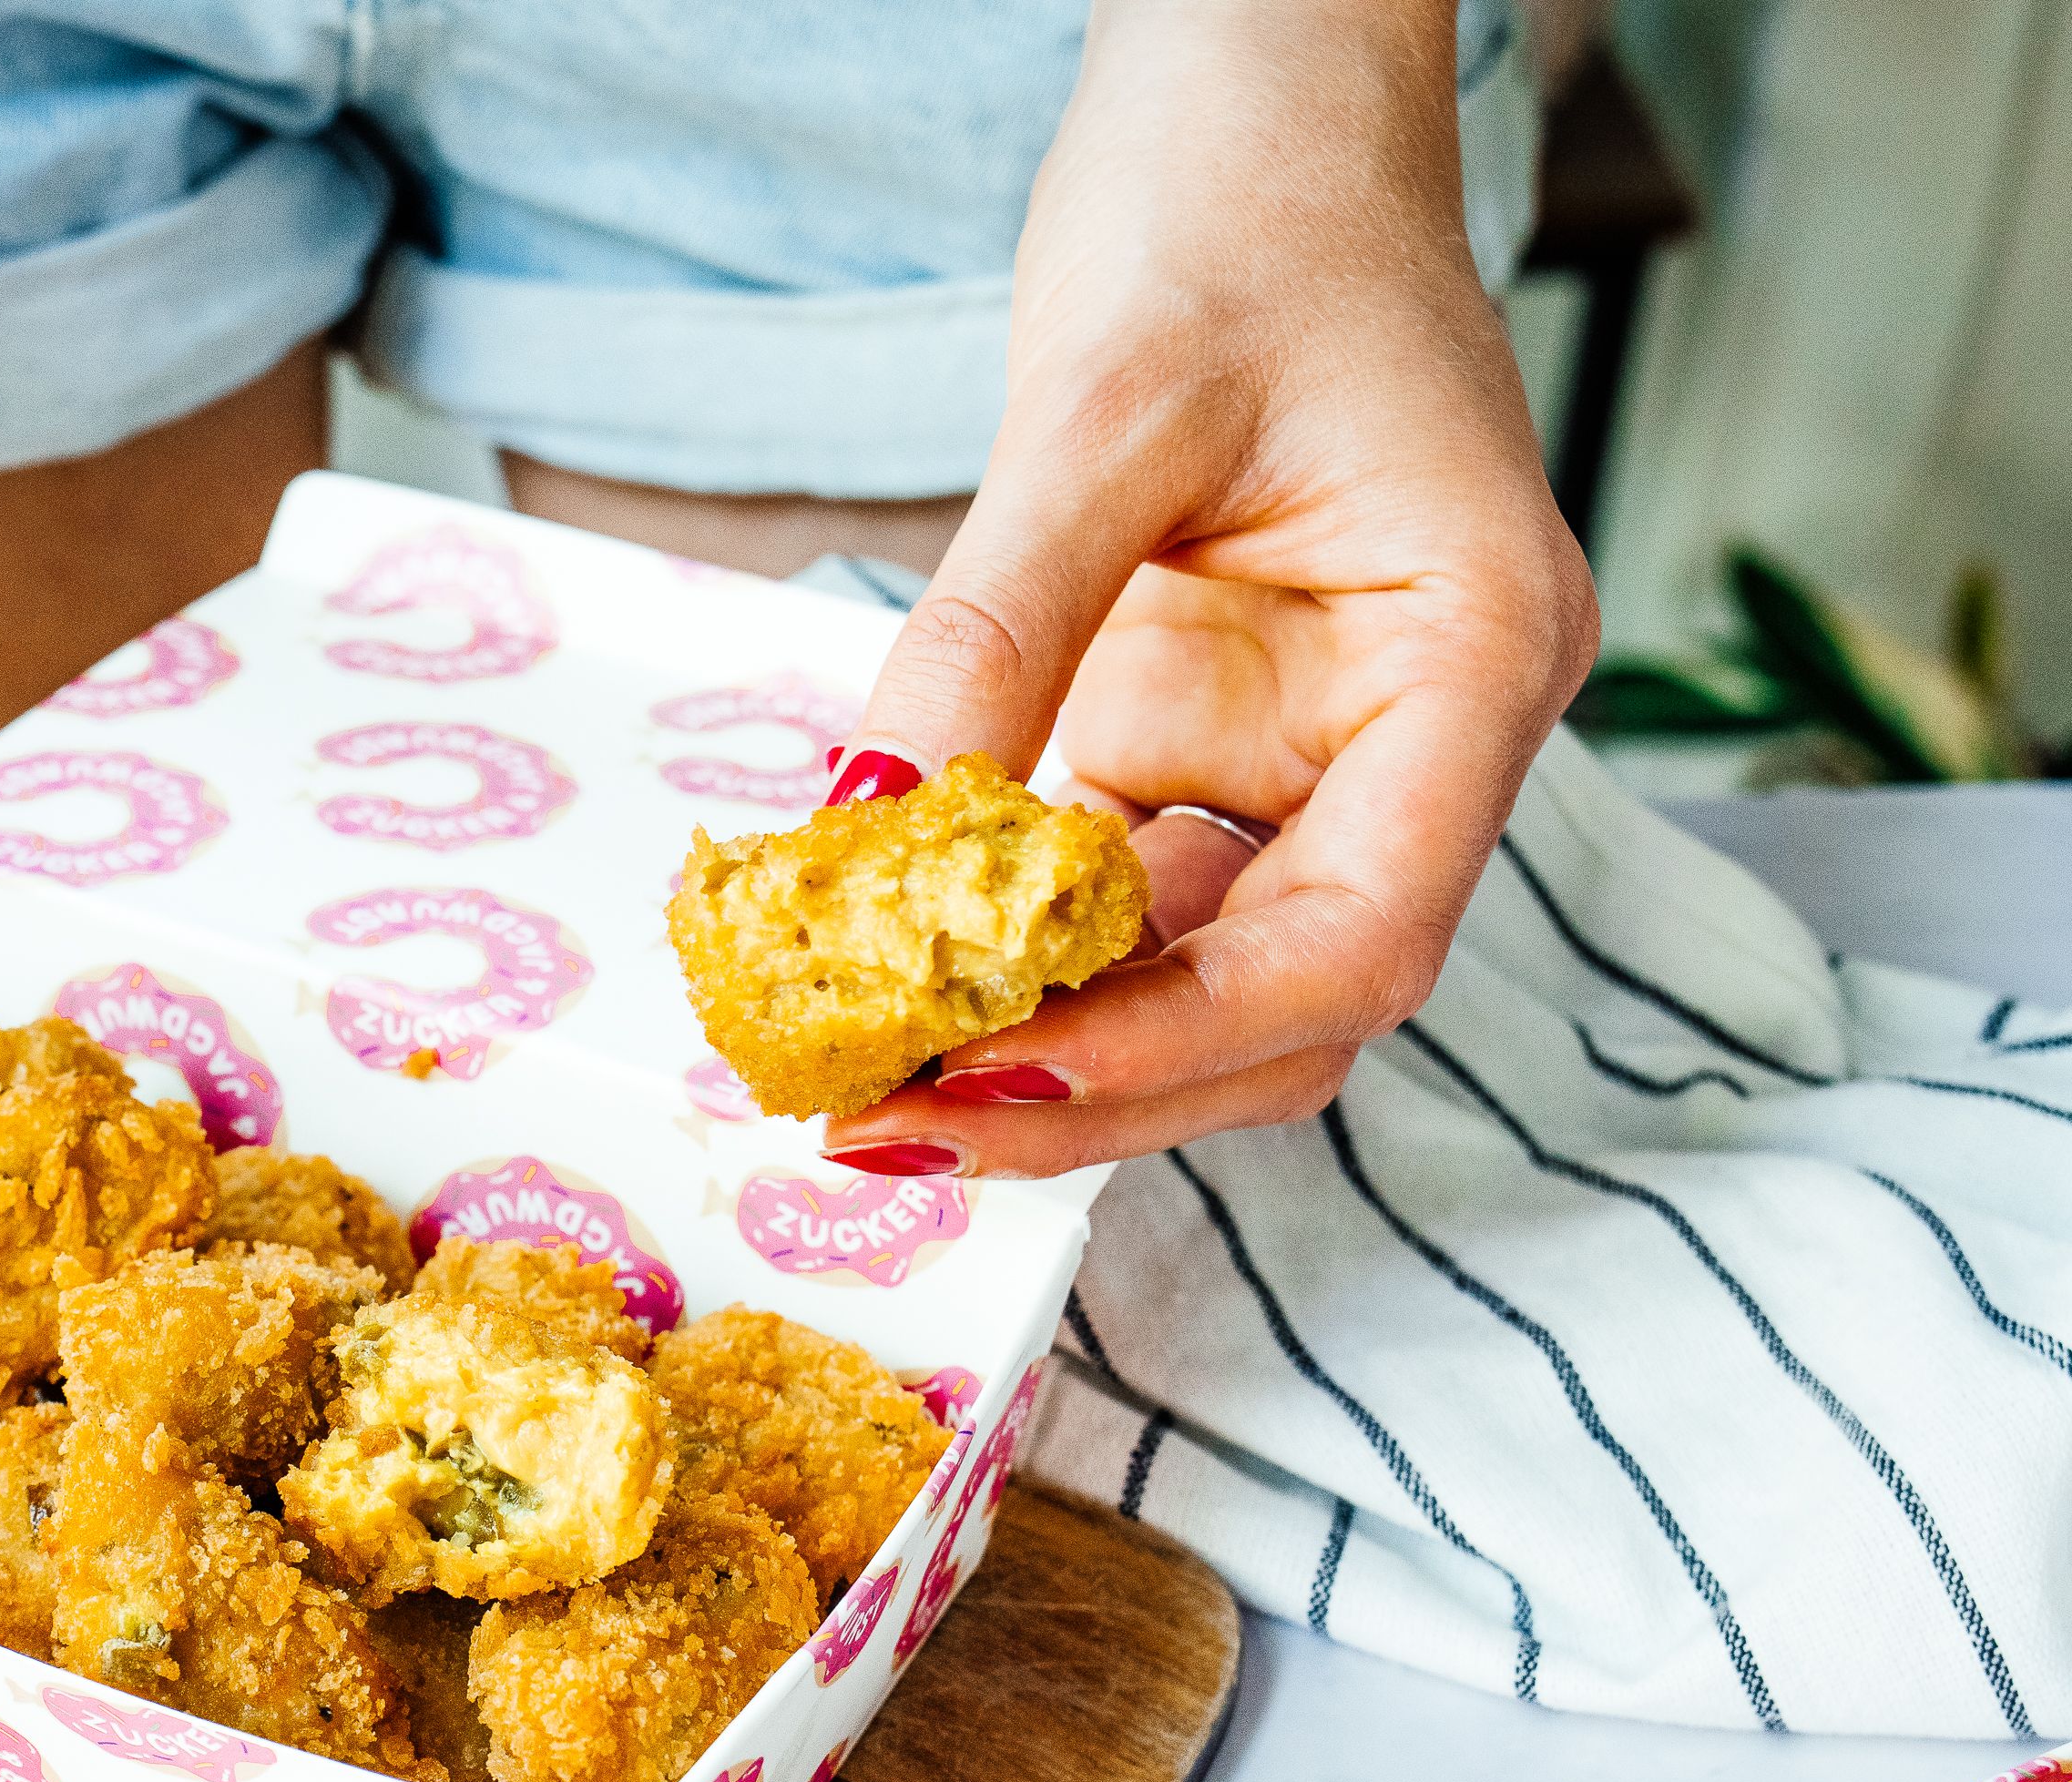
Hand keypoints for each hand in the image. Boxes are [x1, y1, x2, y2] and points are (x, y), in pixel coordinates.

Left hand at [821, 0, 1596, 1177]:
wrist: (1258, 115)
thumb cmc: (1241, 214)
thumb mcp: (1105, 411)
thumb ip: (998, 632)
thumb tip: (869, 843)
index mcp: (1473, 658)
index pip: (1361, 933)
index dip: (1180, 1039)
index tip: (992, 1074)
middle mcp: (1415, 738)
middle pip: (1280, 1000)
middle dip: (1091, 1081)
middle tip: (882, 1117)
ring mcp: (1313, 750)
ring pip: (1199, 976)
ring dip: (1041, 1038)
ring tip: (858, 1071)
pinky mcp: (1208, 737)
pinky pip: (1120, 894)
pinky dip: (1009, 948)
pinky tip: (884, 975)